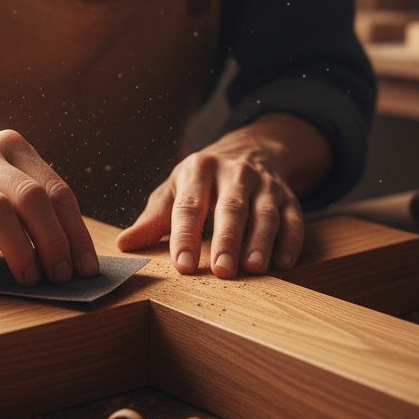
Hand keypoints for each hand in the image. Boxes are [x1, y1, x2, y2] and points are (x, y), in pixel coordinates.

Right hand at [0, 129, 99, 286]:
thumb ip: (27, 205)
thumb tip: (68, 256)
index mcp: (10, 146)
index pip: (56, 189)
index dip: (75, 231)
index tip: (86, 267)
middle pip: (32, 198)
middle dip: (53, 242)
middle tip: (61, 277)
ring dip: (21, 251)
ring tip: (30, 281)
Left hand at [115, 127, 307, 278]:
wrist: (250, 149)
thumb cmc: (203, 179)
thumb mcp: (175, 189)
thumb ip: (153, 219)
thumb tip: (124, 245)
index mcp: (198, 170)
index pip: (190, 205)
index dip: (185, 235)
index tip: (182, 265)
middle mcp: (234, 173)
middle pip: (231, 208)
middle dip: (226, 240)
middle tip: (221, 270)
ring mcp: (264, 184)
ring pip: (264, 213)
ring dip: (260, 241)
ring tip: (254, 268)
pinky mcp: (288, 196)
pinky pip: (294, 218)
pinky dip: (291, 241)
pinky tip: (284, 262)